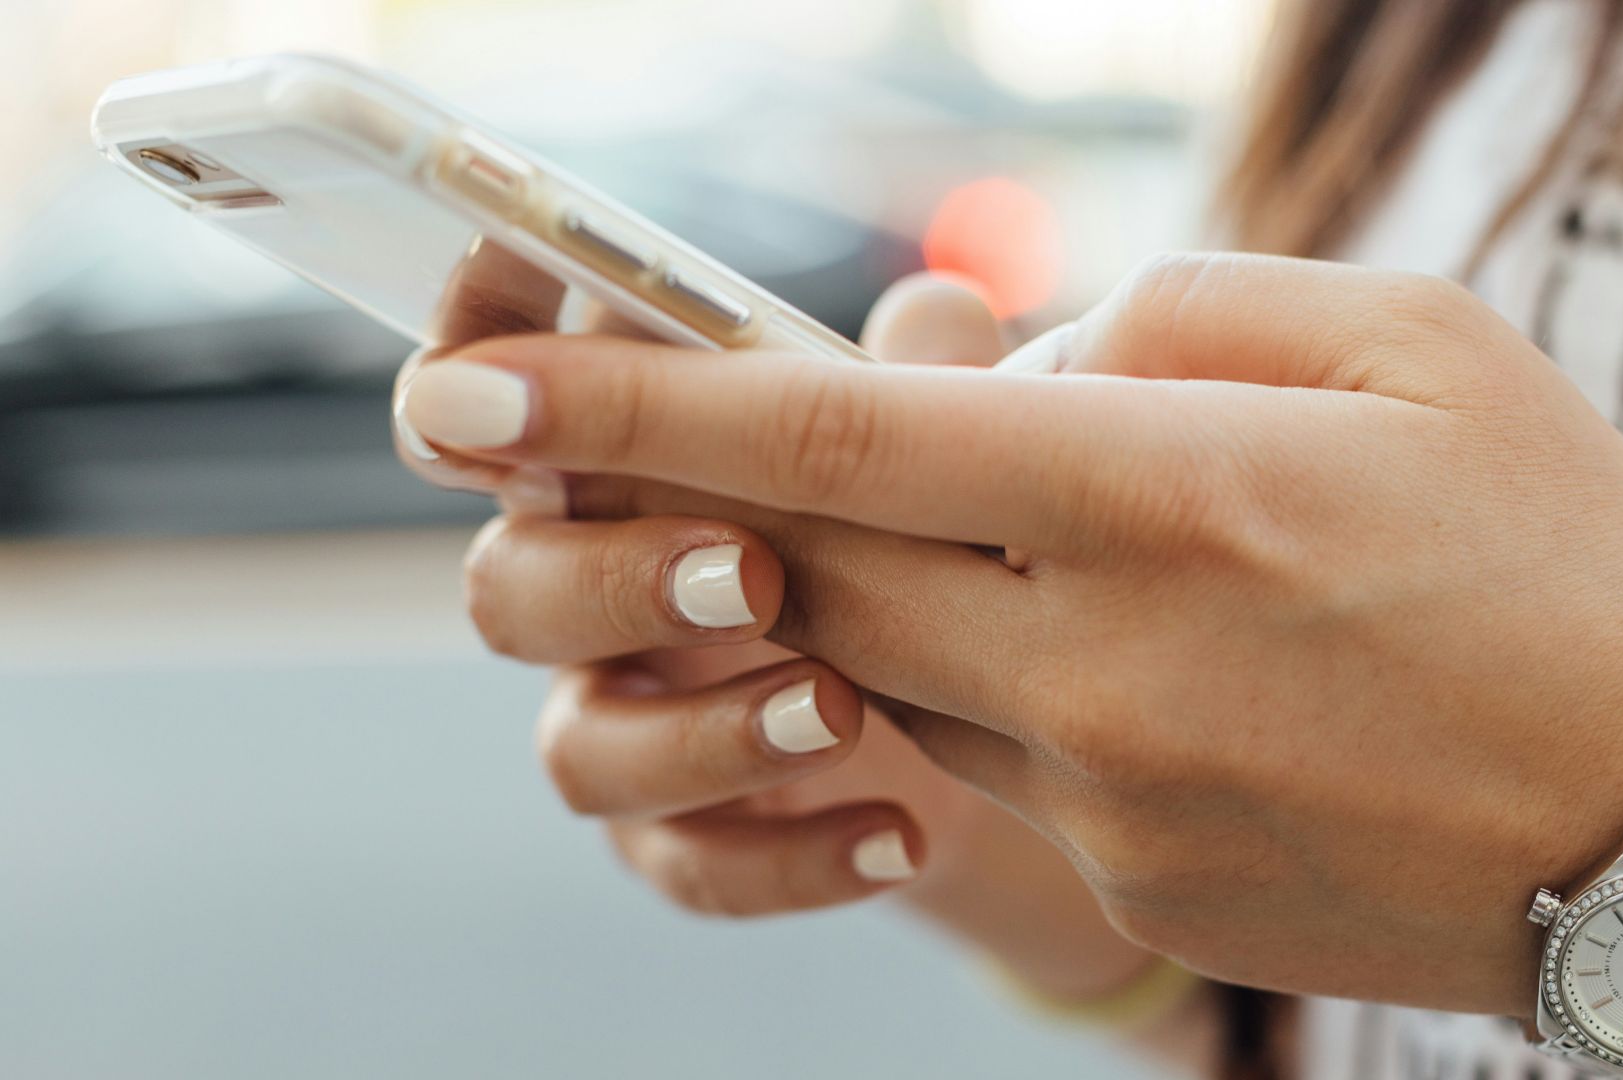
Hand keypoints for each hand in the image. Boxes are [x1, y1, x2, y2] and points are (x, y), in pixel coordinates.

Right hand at [394, 268, 1154, 995]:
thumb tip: (939, 311)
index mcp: (619, 463)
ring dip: (701, 732)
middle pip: (508, 588)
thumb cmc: (923, 529)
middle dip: (614, 578)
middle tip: (754, 572)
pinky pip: (689, 865)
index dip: (464, 376)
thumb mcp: (937, 445)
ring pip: (580, 750)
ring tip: (842, 709)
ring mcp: (629, 720)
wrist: (993, 715)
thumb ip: (922, 376)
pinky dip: (790, 856)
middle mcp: (592, 589)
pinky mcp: (683, 834)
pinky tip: (899, 834)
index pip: (492, 408)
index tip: (499, 373)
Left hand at [398, 252, 1622, 1016]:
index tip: (479, 391)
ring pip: (886, 669)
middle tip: (626, 447)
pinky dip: (990, 676)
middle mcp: (1111, 659)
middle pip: (811, 568)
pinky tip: (1109, 644)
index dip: (634, 406)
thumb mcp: (1413, 344)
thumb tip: (1016, 357)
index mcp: (1178, 492)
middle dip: (695, 503)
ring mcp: (1112, 796)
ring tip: (988, 527)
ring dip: (867, 585)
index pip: (837, 437)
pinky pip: (989, 758)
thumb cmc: (1567, 550)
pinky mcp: (1133, 881)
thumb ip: (1179, 315)